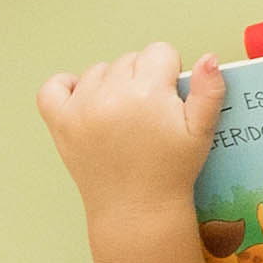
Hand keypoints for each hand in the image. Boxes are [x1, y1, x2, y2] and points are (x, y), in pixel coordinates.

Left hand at [37, 37, 225, 214]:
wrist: (136, 210)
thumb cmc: (170, 172)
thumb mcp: (201, 132)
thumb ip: (209, 91)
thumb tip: (208, 58)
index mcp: (147, 93)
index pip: (160, 52)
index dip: (169, 73)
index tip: (169, 97)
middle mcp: (111, 95)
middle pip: (130, 59)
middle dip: (142, 78)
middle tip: (148, 113)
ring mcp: (81, 108)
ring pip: (99, 70)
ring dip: (110, 85)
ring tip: (122, 115)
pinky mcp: (61, 123)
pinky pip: (53, 87)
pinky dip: (66, 87)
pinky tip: (84, 100)